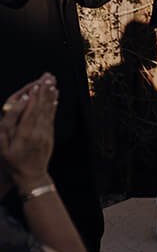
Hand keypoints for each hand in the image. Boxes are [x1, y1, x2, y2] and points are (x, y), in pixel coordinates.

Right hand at [0, 74, 57, 188]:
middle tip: (47, 77)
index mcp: (24, 133)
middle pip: (41, 107)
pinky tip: (55, 97)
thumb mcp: (3, 145)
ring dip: (50, 95)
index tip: (35, 85)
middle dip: (44, 91)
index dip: (33, 97)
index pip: (30, 111)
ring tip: (52, 82)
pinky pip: (52, 117)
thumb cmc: (12, 160)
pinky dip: (53, 106)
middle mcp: (37, 131)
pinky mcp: (50, 135)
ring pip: (49, 110)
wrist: (31, 175)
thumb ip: (8, 126)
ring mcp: (45, 133)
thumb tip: (15, 109)